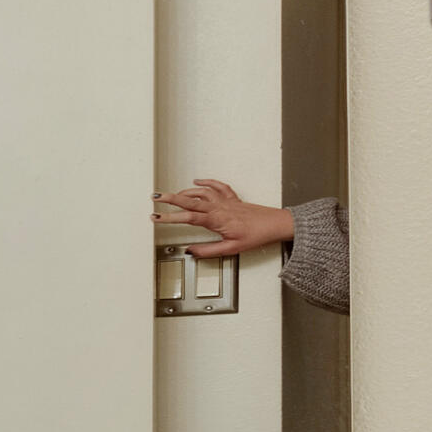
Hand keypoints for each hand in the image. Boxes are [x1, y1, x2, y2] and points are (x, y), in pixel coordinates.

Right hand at [153, 177, 293, 257]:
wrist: (276, 225)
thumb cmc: (258, 235)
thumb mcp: (232, 248)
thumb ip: (209, 250)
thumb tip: (191, 251)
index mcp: (217, 220)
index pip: (188, 217)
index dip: (170, 217)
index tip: (157, 218)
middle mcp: (220, 208)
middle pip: (190, 200)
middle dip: (170, 198)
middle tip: (155, 197)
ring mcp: (226, 201)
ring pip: (201, 192)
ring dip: (185, 191)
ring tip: (172, 195)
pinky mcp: (233, 198)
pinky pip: (218, 186)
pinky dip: (206, 181)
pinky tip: (197, 180)